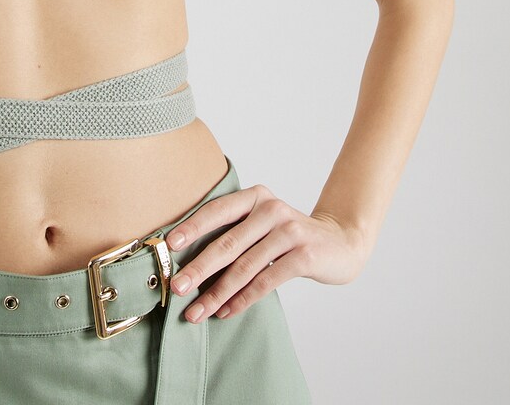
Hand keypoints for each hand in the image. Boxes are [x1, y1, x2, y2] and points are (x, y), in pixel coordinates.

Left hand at [164, 184, 368, 322]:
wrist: (340, 243)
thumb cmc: (288, 237)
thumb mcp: (262, 224)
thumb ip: (234, 232)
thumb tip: (187, 258)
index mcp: (255, 196)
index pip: (217, 210)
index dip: (192, 227)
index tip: (170, 245)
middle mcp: (271, 209)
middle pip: (227, 243)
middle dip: (198, 268)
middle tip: (176, 288)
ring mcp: (289, 231)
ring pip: (244, 267)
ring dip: (217, 293)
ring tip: (196, 311)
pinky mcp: (303, 255)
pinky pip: (266, 281)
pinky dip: (242, 299)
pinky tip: (225, 312)